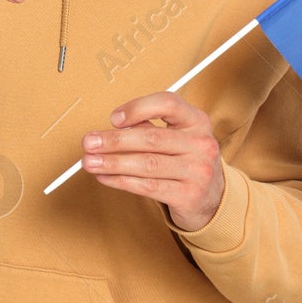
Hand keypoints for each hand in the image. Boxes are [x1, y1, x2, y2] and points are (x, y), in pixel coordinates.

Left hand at [81, 92, 225, 230]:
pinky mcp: (189, 195)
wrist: (213, 198)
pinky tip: (105, 177)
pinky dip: (121, 181)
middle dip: (114, 140)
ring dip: (113, 163)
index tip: (113, 118)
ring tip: (89, 162)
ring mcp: (198, 171)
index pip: (168, 103)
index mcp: (197, 121)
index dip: (138, 108)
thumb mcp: (177, 137)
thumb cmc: (186, 160)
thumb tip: (112, 126)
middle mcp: (201, 144)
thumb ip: (148, 127)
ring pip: (147, 164)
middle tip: (88, 142)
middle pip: (152, 138)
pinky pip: (148, 187)